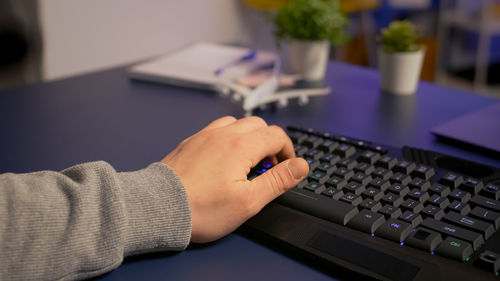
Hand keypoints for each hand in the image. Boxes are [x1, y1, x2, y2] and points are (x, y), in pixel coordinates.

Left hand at [162, 116, 308, 242]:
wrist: (157, 208)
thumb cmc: (200, 209)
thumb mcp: (249, 201)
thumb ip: (278, 181)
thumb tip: (301, 166)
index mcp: (240, 146)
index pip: (276, 136)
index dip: (288, 152)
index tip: (287, 168)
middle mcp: (222, 134)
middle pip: (258, 125)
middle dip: (270, 143)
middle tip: (268, 168)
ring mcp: (204, 136)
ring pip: (236, 124)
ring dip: (249, 138)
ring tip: (246, 163)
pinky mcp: (190, 142)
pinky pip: (216, 130)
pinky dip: (229, 139)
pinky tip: (224, 161)